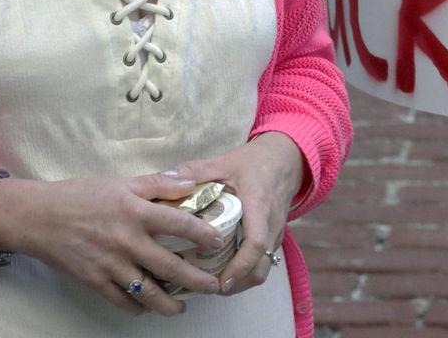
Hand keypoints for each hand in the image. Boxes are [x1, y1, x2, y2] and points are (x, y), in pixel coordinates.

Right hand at [0, 172, 223, 315]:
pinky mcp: (92, 281)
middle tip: (214, 286)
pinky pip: (121, 300)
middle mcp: (126, 241)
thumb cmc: (80, 196)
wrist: (36, 217)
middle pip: (169, 266)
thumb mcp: (122, 183)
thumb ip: (158, 184)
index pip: (179, 224)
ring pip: (147, 291)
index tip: (219, 242)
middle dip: (195, 280)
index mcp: (135, 212)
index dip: (202, 234)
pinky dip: (137, 307)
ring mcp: (109, 265)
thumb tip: (192, 183)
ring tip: (183, 307)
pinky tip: (148, 308)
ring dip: (169, 303)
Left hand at [174, 133, 306, 294]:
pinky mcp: (275, 236)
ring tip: (214, 283)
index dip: (239, 266)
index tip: (220, 282)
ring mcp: (277, 232)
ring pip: (264, 267)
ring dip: (242, 280)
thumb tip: (162, 181)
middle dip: (237, 283)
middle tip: (208, 288)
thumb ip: (194, 171)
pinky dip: (246, 271)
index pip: (255, 243)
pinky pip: (264, 261)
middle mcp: (272, 223)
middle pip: (261, 265)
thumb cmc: (253, 162)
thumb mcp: (223, 162)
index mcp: (259, 205)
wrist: (285, 158)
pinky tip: (225, 270)